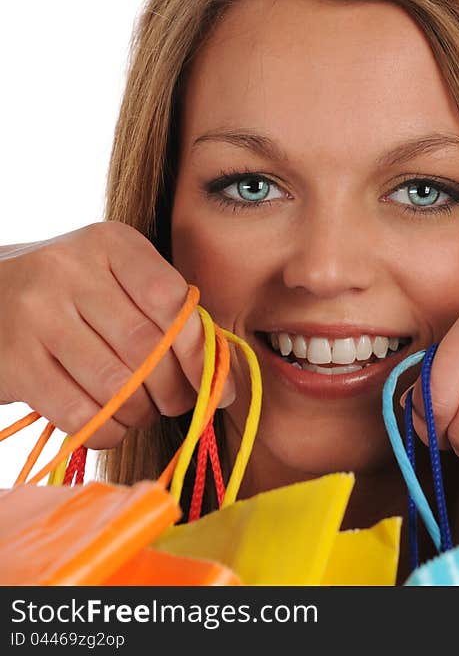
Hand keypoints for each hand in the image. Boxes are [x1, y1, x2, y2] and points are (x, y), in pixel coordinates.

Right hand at [0, 222, 234, 448]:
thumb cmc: (73, 295)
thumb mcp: (116, 280)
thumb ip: (168, 312)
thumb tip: (223, 376)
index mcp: (109, 243)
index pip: (172, 301)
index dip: (200, 351)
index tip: (218, 385)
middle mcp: (69, 269)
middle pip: (149, 348)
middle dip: (176, 390)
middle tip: (180, 403)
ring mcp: (35, 314)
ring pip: (117, 385)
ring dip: (142, 412)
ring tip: (144, 410)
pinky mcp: (13, 362)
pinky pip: (81, 413)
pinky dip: (108, 430)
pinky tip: (111, 423)